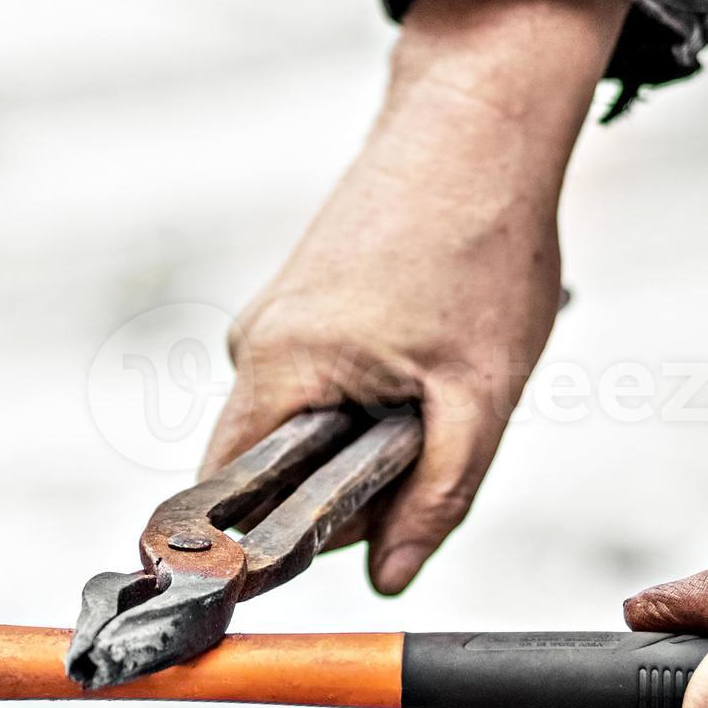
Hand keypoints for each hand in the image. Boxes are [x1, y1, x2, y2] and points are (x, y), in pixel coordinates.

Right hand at [204, 0, 626, 590]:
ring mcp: (272, 315)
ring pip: (302, 421)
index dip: (263, 546)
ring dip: (365, 430)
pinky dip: (368, 387)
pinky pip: (315, 378)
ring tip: (441, 377)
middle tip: (429, 446)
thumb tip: (389, 580)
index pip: (228, 497)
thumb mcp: (479, 396)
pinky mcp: (298, 298)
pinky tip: (428, 344)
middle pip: (268, 466)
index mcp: (280, 369)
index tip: (294, 574)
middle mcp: (254, 341)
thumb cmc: (479, 242)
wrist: (478, 127)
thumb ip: (434, 498)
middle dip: (344, 482)